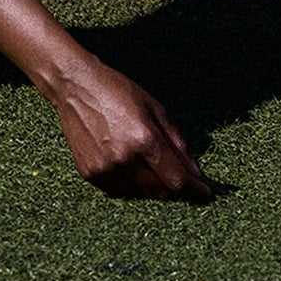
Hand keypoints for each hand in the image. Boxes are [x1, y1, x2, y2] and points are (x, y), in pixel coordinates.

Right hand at [47, 55, 210, 201]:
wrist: (76, 87)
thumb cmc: (119, 92)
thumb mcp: (156, 109)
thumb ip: (177, 143)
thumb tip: (194, 171)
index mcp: (144, 139)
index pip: (176, 179)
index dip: (194, 189)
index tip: (205, 193)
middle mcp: (124, 158)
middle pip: (159, 191)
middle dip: (175, 188)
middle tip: (182, 180)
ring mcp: (104, 168)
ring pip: (139, 193)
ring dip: (152, 186)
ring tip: (151, 165)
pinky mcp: (89, 173)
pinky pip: (118, 190)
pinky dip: (130, 185)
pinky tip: (131, 167)